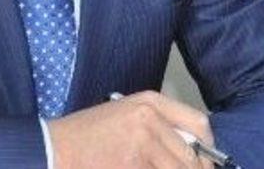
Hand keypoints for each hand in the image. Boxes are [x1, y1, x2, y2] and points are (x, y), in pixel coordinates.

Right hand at [49, 90, 215, 167]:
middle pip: (193, 156)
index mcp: (151, 102)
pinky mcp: (134, 165)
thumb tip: (193, 152)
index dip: (207, 149)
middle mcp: (150, 118)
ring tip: (151, 167)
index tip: (204, 162)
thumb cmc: (87, 135)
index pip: (199, 124)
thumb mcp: (126, 115)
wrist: (56, 148)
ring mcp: (143, 142)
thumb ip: (159, 126)